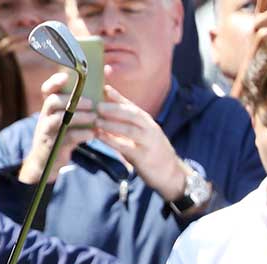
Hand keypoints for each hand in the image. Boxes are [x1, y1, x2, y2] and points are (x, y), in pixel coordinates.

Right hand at [18, 72, 96, 184]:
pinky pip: (68, 137)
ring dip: (79, 116)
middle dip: (72, 100)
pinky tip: (93, 134)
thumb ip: (75, 106)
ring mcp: (47, 132)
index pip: (46, 90)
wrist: (45, 162)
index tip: (67, 76)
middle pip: (52, 101)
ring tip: (94, 118)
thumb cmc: (61, 135)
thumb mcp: (62, 120)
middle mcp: (45, 118)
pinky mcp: (54, 146)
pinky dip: (83, 135)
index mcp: (48, 109)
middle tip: (90, 103)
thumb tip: (100, 88)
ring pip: (60, 119)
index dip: (54, 81)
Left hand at [95, 84, 186, 200]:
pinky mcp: (143, 157)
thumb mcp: (141, 137)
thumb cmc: (151, 153)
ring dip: (112, 124)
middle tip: (98, 105)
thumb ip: (127, 127)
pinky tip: (100, 137)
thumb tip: (106, 118)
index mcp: (147, 122)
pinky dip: (112, 141)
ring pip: (129, 129)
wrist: (170, 173)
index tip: (105, 88)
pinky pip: (126, 147)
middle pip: (132, 114)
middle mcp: (149, 129)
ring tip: (96, 120)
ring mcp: (148, 142)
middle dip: (114, 108)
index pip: (132, 106)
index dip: (118, 97)